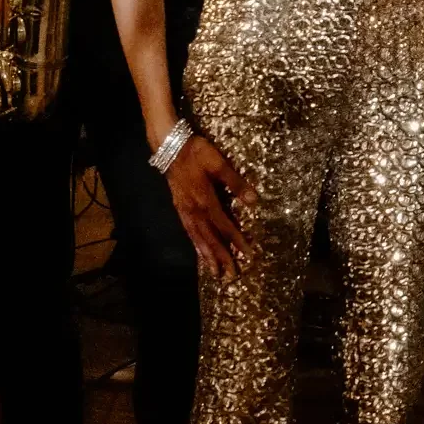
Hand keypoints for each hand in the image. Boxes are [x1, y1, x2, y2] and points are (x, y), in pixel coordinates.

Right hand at [165, 132, 255, 277]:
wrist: (169, 146)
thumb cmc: (196, 152)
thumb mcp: (219, 163)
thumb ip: (236, 183)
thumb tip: (254, 201)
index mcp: (206, 200)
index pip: (225, 226)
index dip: (237, 241)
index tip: (248, 255)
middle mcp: (194, 210)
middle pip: (210, 238)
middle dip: (222, 257)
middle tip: (231, 276)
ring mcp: (184, 211)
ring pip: (197, 238)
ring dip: (207, 256)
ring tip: (214, 273)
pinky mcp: (179, 208)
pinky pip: (188, 231)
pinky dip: (195, 245)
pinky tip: (199, 252)